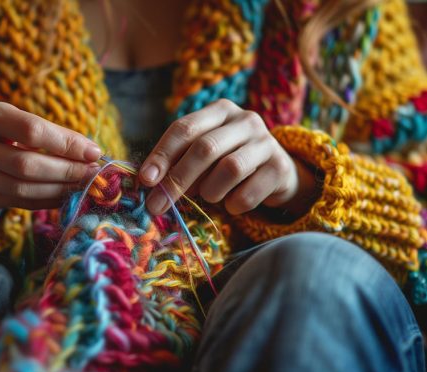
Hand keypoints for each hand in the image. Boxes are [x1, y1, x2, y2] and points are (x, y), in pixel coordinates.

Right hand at [0, 102, 101, 209]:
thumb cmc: (11, 132)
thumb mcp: (27, 122)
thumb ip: (57, 136)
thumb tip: (92, 153)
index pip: (32, 130)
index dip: (66, 144)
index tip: (93, 152)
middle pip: (26, 164)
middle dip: (65, 171)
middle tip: (91, 174)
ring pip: (22, 189)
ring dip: (59, 190)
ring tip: (82, 186)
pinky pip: (19, 203)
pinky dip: (47, 201)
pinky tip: (66, 196)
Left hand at [139, 99, 317, 216]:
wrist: (274, 173)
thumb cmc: (226, 161)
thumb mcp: (202, 154)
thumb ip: (178, 161)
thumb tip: (149, 182)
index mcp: (220, 110)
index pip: (184, 128)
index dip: (162, 155)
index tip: (145, 180)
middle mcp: (245, 120)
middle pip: (205, 149)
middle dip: (178, 179)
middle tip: (158, 205)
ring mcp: (266, 142)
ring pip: (229, 169)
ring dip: (210, 191)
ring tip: (209, 196)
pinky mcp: (280, 167)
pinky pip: (248, 194)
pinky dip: (232, 204)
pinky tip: (231, 203)